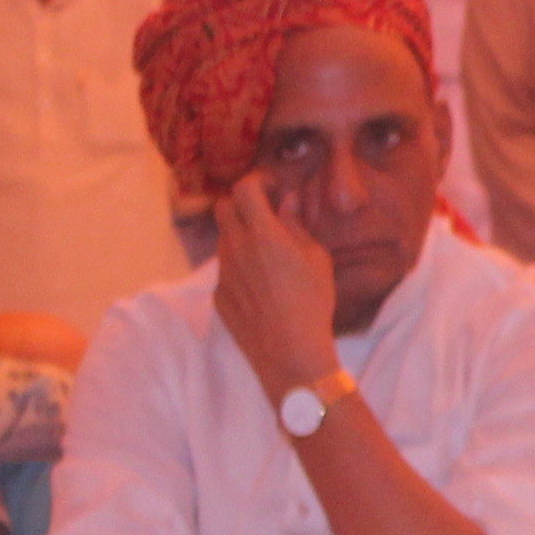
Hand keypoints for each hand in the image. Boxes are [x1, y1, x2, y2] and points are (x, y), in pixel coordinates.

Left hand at [211, 172, 343, 399]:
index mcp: (262, 233)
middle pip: (223, 208)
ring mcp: (222, 272)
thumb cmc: (311, 302)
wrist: (290, 352)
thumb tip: (287, 202)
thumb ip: (296, 226)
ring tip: (266, 256)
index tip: (272, 188)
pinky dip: (239, 268)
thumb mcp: (317, 259)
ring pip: (223, 240)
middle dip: (241, 205)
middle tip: (263, 216)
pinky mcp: (218, 295)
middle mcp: (235, 247)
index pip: (245, 188)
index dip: (257, 182)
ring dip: (240, 237)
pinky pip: (225, 271)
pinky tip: (260, 287)